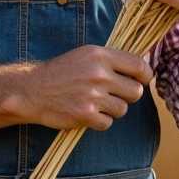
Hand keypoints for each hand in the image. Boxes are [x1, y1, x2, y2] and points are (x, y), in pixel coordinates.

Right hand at [20, 45, 152, 131]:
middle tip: (113, 94)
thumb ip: (111, 60)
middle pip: (136, 91)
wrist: (33, 90)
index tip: (142, 80)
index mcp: (100, 55)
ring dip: (112, 109)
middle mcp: (99, 74)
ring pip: (122, 109)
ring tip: (94, 102)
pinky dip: (99, 121)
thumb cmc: (61, 72)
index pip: (138, 65)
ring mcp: (93, 95)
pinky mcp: (86, 114)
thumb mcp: (85, 55)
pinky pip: (108, 123)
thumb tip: (140, 68)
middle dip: (127, 95)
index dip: (146, 75)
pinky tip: (86, 112)